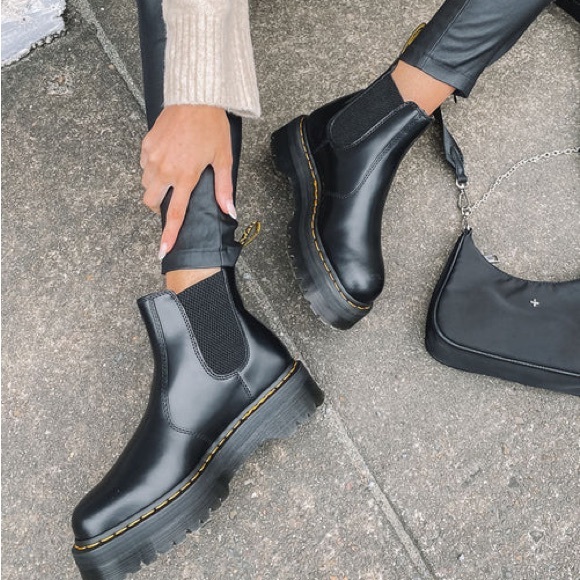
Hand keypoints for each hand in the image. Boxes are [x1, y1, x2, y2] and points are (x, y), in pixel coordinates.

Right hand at [140, 105, 233, 258]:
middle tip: (172, 196)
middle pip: (151, 200)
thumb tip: (229, 211)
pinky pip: (144, 164)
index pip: (176, 213)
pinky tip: (167, 157)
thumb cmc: (211, 127)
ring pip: (146, 183)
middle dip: (158, 204)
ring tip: (172, 173)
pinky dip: (152, 167)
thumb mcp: (223, 158)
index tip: (162, 250)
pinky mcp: (145, 144)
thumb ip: (223, 188)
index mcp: (185, 176)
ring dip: (156, 184)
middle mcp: (165, 169)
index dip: (169, 234)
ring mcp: (152, 156)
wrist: (195, 97)